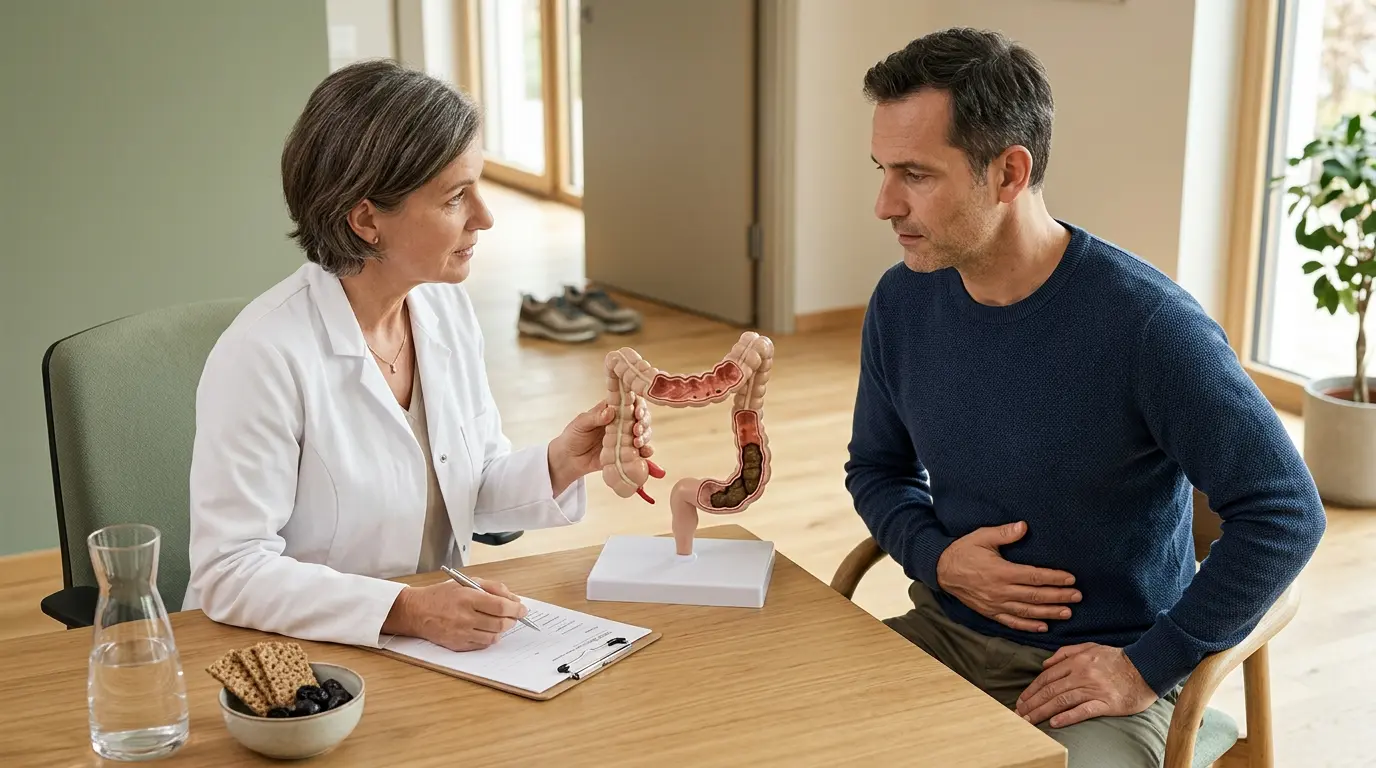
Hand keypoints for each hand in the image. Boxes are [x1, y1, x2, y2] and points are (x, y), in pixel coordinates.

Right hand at [383, 578, 527, 650]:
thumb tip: (513, 599)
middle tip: (513, 616)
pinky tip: (486, 629)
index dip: (516, 609)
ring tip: (499, 622)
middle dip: (512, 620)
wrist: (417, 611)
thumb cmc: (442, 595)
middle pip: (500, 623)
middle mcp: (465, 617)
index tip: (522, 610)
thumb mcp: (466, 582)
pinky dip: (489, 638)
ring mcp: (461, 633)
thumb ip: (493, 587)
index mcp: (467, 597)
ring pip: (494, 636)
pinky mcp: (458, 645)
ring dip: (502, 629)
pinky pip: (482, 645)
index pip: (501, 607)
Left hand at [548, 397, 652, 492]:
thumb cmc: (572, 436)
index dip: (637, 404)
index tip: (637, 411)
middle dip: (643, 421)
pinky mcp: (626, 453)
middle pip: (640, 417)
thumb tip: (610, 411)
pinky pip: (640, 451)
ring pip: (643, 433)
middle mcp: (621, 422)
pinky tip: (646, 452)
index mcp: (611, 410)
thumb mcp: (580, 423)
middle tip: (637, 429)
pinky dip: (646, 450)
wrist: (569, 459)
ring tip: (638, 441)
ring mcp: (625, 437)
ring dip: (645, 436)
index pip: (629, 402)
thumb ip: (595, 417)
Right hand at [935, 521, 1079, 632]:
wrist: (942, 570)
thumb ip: (1004, 533)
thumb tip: (1024, 526)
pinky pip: (1012, 622)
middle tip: (1077, 596)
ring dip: (1049, 613)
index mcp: (1001, 572)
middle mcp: (1000, 591)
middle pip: (1035, 596)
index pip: (1034, 577)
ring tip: (1067, 613)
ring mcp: (995, 604)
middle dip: (1058, 596)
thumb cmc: (964, 550)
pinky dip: (1028, 626)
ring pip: (1027, 611)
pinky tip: (1043, 627)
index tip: (1071, 579)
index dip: (1054, 578)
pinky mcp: (990, 612)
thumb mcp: (982, 536)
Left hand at [1015, 644, 1156, 727]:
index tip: (1022, 700)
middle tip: (1018, 714)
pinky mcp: (1106, 703)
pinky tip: (1054, 723)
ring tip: (1029, 720)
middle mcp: (1081, 674)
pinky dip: (1067, 717)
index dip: (1032, 690)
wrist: (1146, 667)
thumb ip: (1066, 653)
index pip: (1047, 677)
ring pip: (1061, 701)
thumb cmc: (1117, 659)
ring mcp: (1094, 689)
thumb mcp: (1090, 647)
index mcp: (1076, 661)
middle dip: (1032, 703)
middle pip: (1050, 690)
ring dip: (1042, 711)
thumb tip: (1045, 664)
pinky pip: (1083, 711)